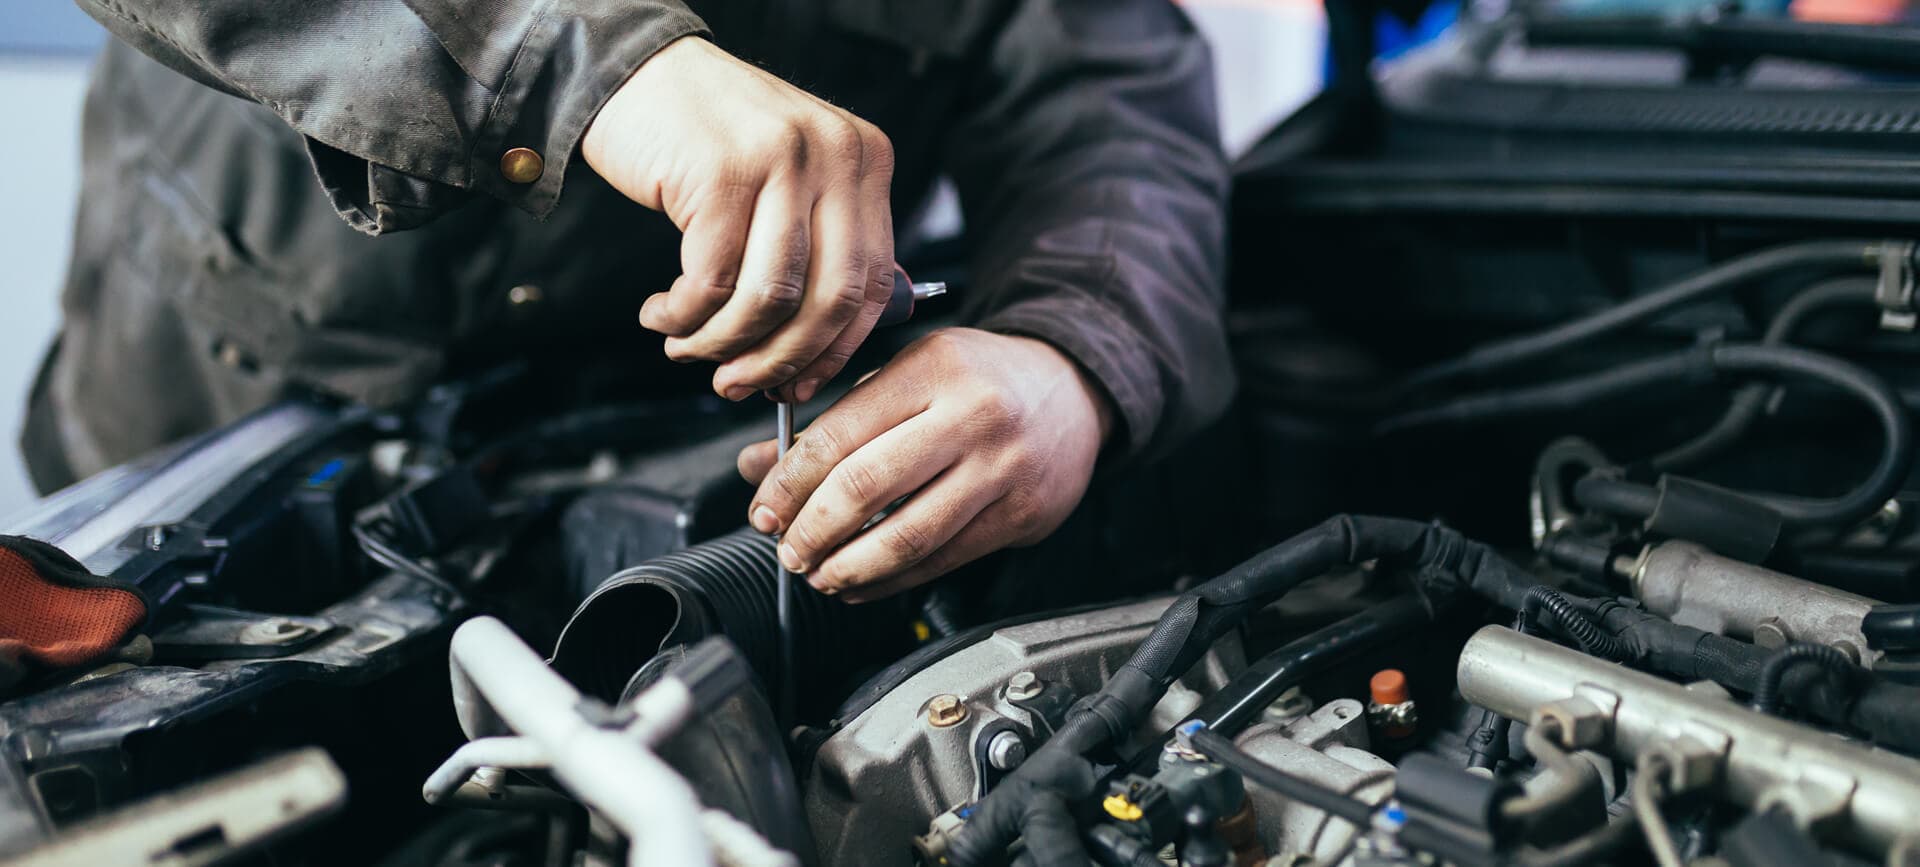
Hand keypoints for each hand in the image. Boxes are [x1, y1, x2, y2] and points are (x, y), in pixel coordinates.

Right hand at [582, 36, 895, 402]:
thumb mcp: (787, 182)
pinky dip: (682, 316)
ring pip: (770, 298)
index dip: (835, 349)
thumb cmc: (708, 142)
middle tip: (736, 384)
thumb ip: (815, 248)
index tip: (798, 384)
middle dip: (779, 360)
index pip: (874, 283)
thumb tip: (814, 358)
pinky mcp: (723, 172)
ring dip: (722, 342)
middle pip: (830, 299)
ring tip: (686, 348)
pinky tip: (662, 315)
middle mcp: (836, 155)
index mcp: (865, 161)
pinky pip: (711, 282)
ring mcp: (782, 159)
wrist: (636, 72)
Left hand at [737, 329, 1115, 601]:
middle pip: (868, 486)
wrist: (1073, 389)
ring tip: (819, 573)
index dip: (790, 482)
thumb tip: (761, 466)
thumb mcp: (909, 372)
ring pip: (908, 535)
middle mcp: (972, 415)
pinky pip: (943, 560)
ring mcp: (1002, 469)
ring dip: (849, 566)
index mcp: (933, 369)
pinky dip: (892, 582)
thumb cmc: (982, 378)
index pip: (841, 433)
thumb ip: (838, 418)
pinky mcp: (1021, 514)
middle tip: (787, 548)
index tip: (765, 508)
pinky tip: (862, 583)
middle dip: (813, 529)